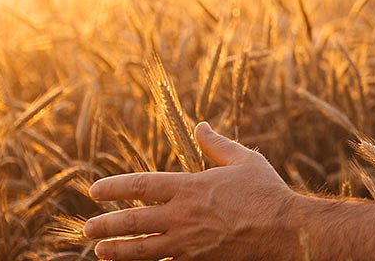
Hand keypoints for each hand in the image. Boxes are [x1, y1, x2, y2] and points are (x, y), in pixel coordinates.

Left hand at [84, 122, 301, 259]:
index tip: (95, 191)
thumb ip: (217, 145)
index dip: (114, 188)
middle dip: (106, 225)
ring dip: (117, 250)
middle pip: (132, 221)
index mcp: (190, 186)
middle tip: (88, 228)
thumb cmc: (267, 192)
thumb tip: (201, 126)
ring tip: (100, 251)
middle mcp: (182, 216)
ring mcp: (188, 243)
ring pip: (141, 250)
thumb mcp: (244, 160)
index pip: (140, 185)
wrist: (286, 230)